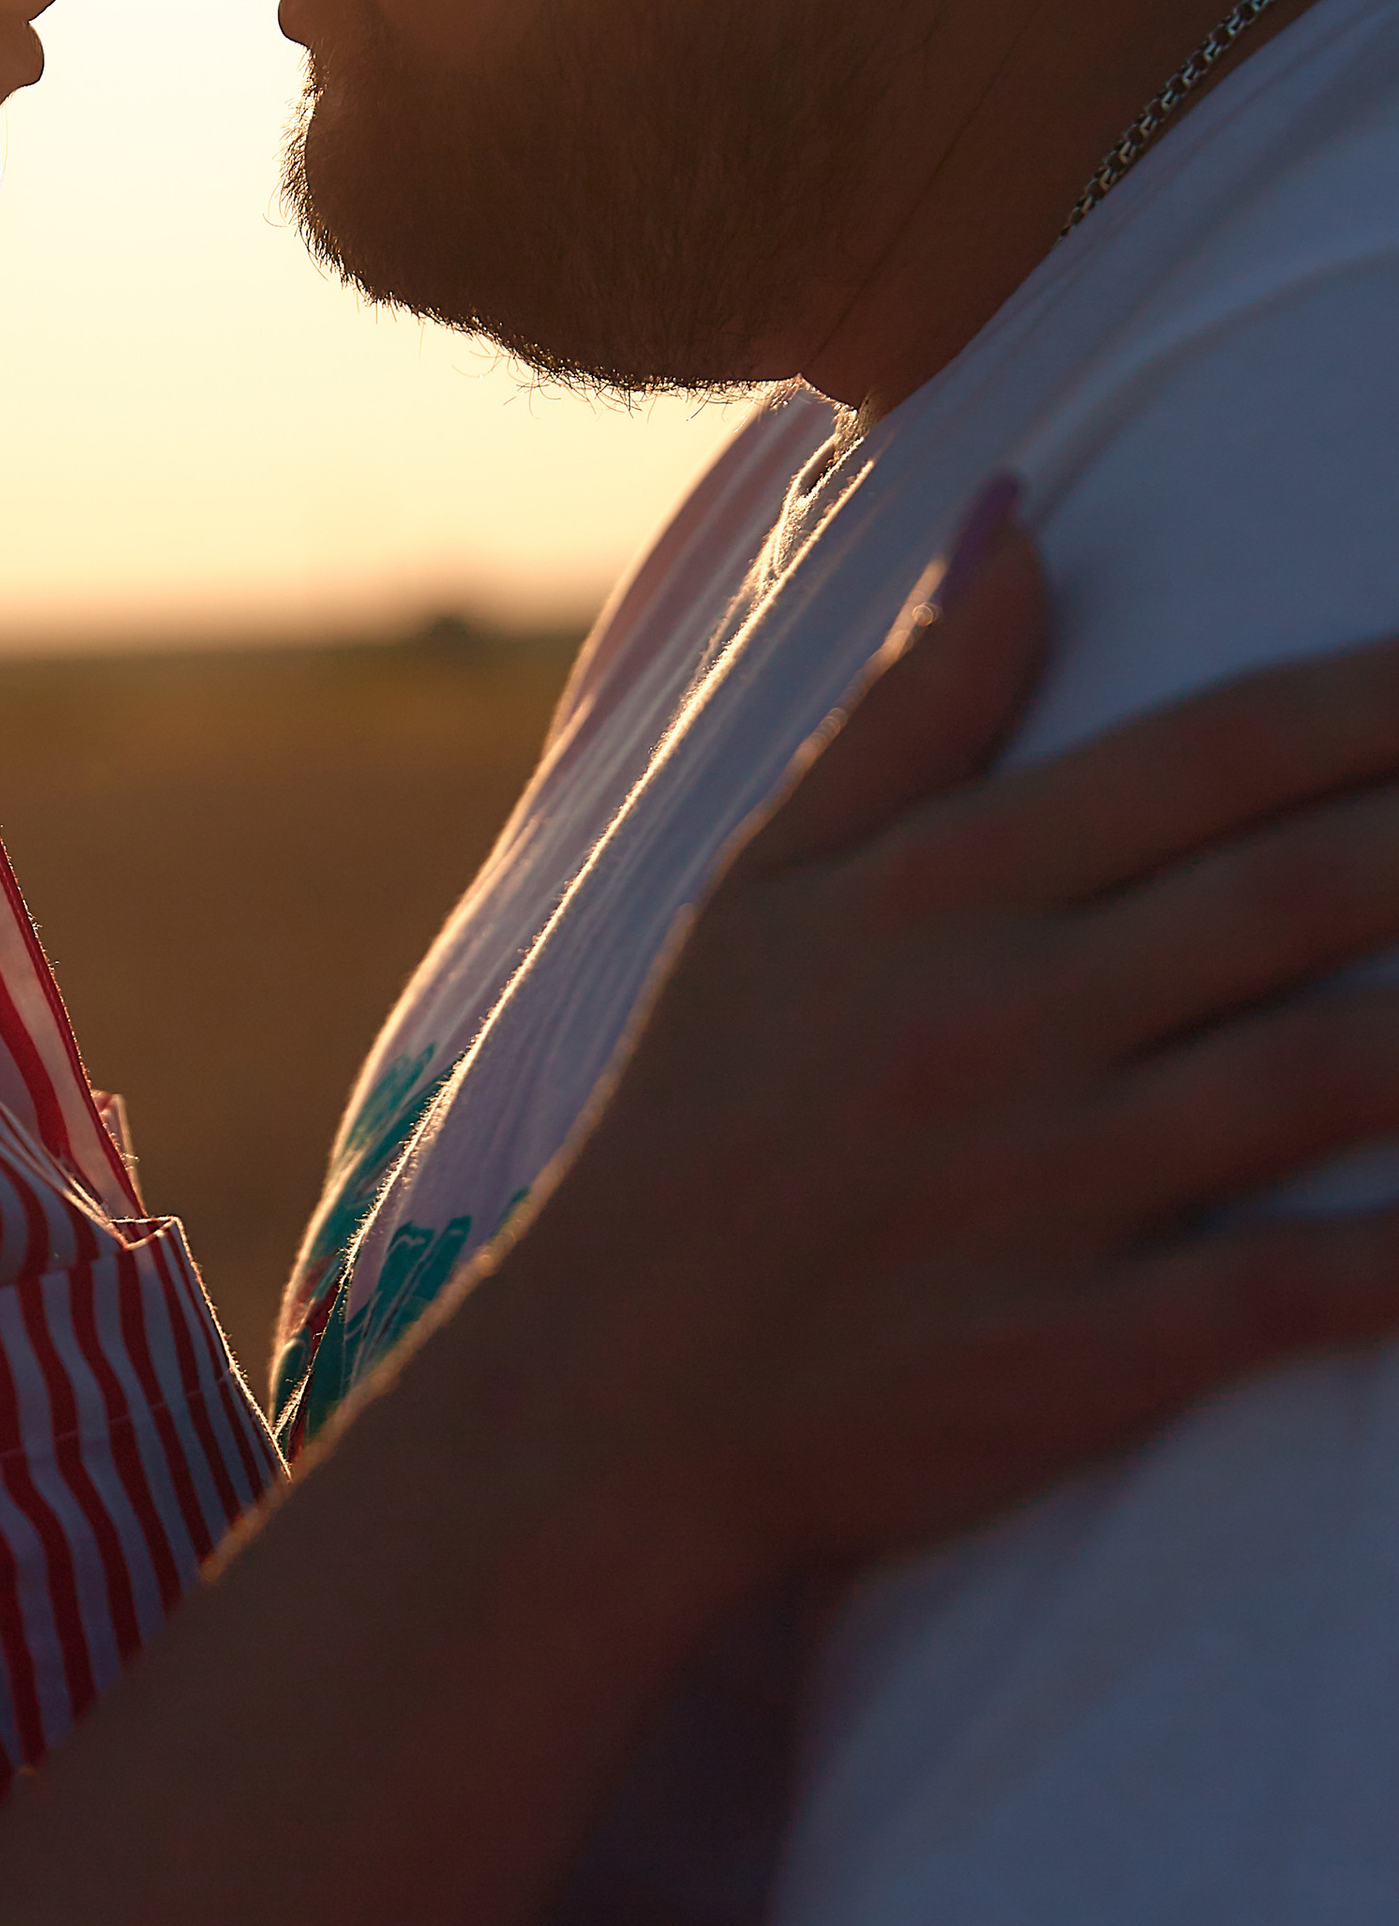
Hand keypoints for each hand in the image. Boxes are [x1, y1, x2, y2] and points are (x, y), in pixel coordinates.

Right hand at [519, 513, 1398, 1581]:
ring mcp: (1037, 1192)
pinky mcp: (1071, 1357)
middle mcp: (994, 1023)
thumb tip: (1019, 518)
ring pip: (1323, 1075)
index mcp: (932, 896)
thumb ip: (910, 718)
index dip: (1384, 696)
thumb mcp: (762, 899)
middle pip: (1298, 890)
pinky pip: (1289, 1289)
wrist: (604, 1407)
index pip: (1209, 754)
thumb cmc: (696, 1133)